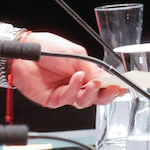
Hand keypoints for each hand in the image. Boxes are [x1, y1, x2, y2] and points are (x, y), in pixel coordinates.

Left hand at [8, 32, 126, 108]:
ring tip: (91, 82)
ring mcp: (65, 92)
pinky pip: (68, 99)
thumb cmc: (47, 48)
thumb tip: (106, 78)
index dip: (114, 86)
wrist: (25, 51)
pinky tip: (75, 79)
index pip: (103, 83)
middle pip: (96, 97)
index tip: (123, 86)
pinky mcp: (53, 99)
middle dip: (107, 95)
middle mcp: (76, 84)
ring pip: (84, 101)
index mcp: (84, 72)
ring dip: (91, 93)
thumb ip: (91, 67)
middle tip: (112, 90)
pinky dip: (74, 89)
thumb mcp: (76, 53)